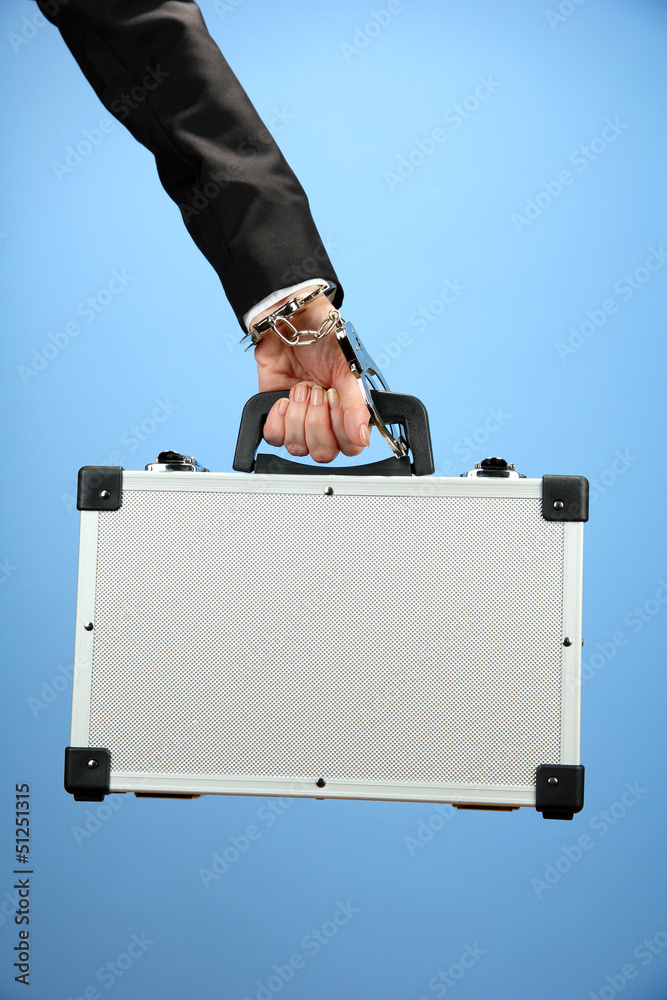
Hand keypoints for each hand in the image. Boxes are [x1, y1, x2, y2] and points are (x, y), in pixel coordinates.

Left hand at [253, 288, 370, 462]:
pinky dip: (278, 420)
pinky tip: (284, 399)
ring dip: (298, 417)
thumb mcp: (347, 369)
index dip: (341, 430)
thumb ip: (356, 405)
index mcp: (347, 412)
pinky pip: (274, 437)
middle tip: (317, 391)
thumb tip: (363, 437)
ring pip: (297, 447)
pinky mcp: (275, 413)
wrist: (292, 320)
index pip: (349, 447)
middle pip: (323, 453)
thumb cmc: (324, 338)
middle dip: (317, 422)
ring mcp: (300, 419)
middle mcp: (325, 420)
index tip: (335, 400)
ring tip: (301, 388)